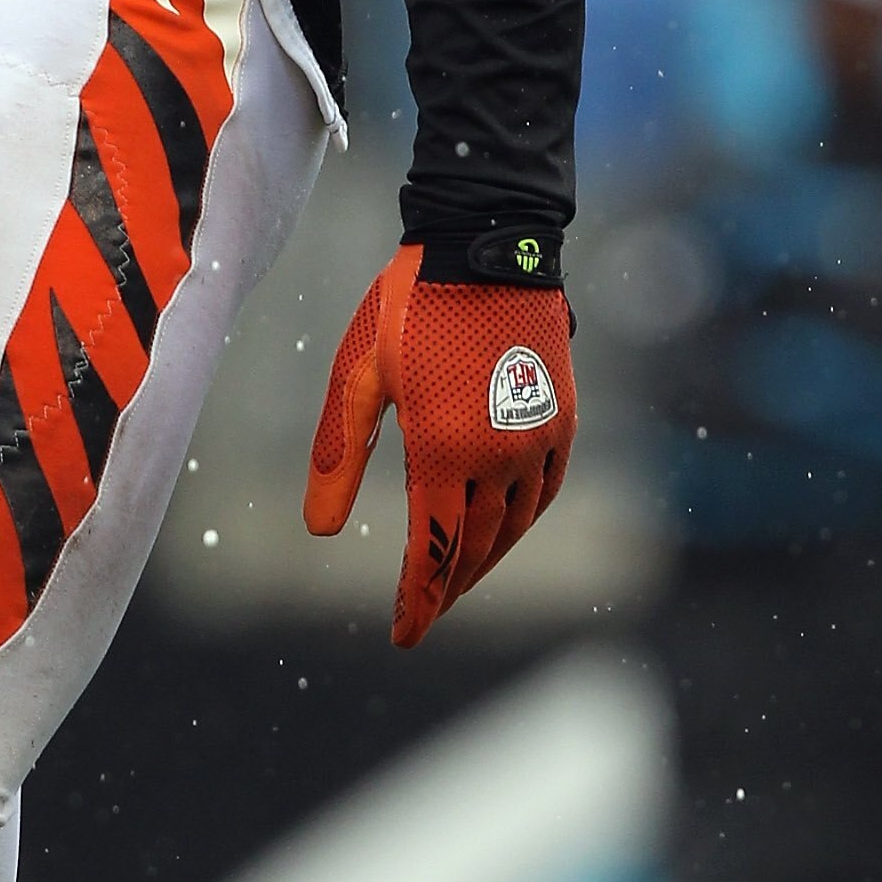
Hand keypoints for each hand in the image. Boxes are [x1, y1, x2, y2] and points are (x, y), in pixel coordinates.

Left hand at [302, 244, 573, 648]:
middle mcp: (498, 457)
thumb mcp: (358, 376)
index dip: (418, 600)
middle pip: (475, 550)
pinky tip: (501, 531)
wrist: (487, 245)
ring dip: (484, 562)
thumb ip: (338, 455)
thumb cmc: (409, 307)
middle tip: (423, 619)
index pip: (433, 550)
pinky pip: (545, 492)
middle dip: (446, 590)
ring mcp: (537, 441)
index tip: (404, 635)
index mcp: (443, 451)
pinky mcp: (561, 422)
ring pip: (514, 527)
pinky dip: (522, 522)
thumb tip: (320, 530)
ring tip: (455, 582)